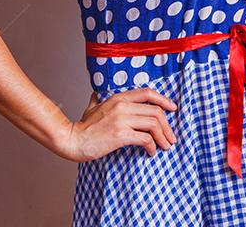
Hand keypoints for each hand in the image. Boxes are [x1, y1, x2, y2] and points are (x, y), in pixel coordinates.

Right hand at [56, 88, 178, 162]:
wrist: (72, 140)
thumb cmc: (82, 127)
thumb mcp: (91, 108)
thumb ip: (97, 100)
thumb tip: (96, 94)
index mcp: (118, 98)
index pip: (147, 93)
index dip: (163, 100)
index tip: (173, 109)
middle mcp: (122, 106)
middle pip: (155, 111)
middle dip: (167, 125)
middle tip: (171, 137)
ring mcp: (121, 120)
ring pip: (153, 124)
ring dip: (163, 136)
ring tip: (165, 146)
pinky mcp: (120, 135)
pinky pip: (145, 138)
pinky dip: (152, 146)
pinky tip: (151, 151)